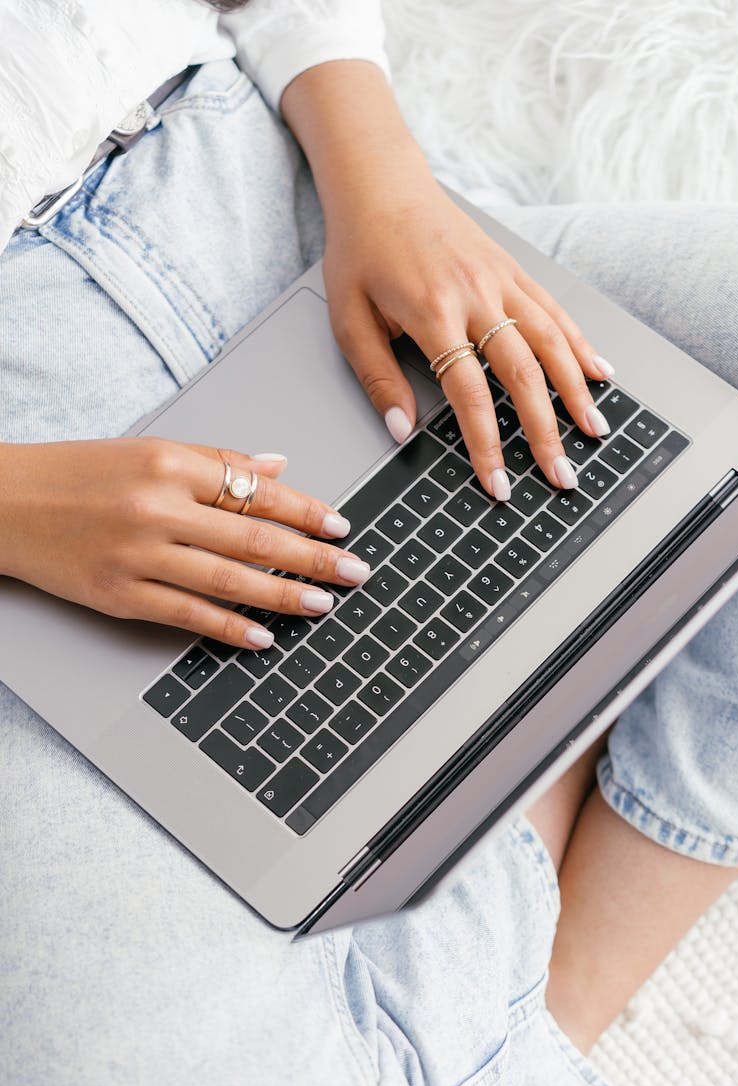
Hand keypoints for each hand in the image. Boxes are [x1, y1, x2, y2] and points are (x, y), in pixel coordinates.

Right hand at [0, 438, 369, 648]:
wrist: (5, 503)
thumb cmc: (80, 473)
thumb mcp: (150, 449)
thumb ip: (218, 460)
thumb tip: (279, 468)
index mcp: (171, 464)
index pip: (257, 491)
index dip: (307, 510)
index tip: (340, 525)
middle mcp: (158, 508)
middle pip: (254, 537)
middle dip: (314, 557)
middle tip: (355, 572)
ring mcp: (139, 555)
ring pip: (229, 580)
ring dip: (284, 595)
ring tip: (323, 604)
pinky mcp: (119, 595)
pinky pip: (188, 615)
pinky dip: (230, 628)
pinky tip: (265, 636)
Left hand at [324, 176, 613, 498]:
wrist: (380, 185)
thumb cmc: (360, 253)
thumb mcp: (349, 320)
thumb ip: (378, 378)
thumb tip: (403, 431)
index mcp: (433, 312)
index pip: (469, 393)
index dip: (487, 444)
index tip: (499, 484)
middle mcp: (476, 294)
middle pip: (523, 374)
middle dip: (545, 431)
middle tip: (561, 475)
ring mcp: (501, 278)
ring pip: (551, 341)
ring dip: (576, 392)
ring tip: (594, 432)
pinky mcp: (513, 267)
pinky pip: (555, 309)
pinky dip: (580, 344)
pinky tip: (599, 373)